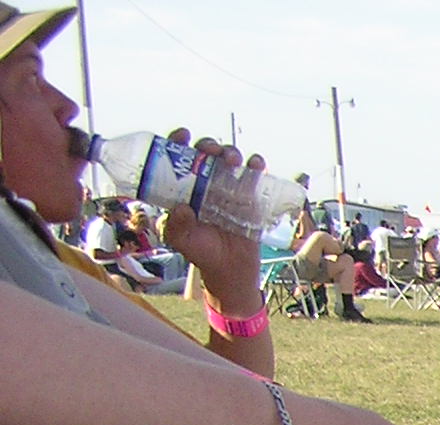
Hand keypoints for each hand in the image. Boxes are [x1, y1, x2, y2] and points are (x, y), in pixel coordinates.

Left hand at [159, 133, 263, 312]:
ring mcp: (229, 188)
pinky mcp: (250, 197)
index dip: (178, 141)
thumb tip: (183, 208)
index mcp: (184, 186)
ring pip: (230, 159)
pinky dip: (257, 165)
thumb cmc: (201, 252)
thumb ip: (177, 225)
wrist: (229, 269)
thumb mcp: (181, 240)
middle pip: (207, 153)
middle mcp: (206, 182)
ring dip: (231, 152)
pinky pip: (255, 176)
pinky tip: (255, 163)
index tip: (182, 136)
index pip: (179, 157)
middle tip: (210, 149)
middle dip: (208, 145)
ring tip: (231, 159)